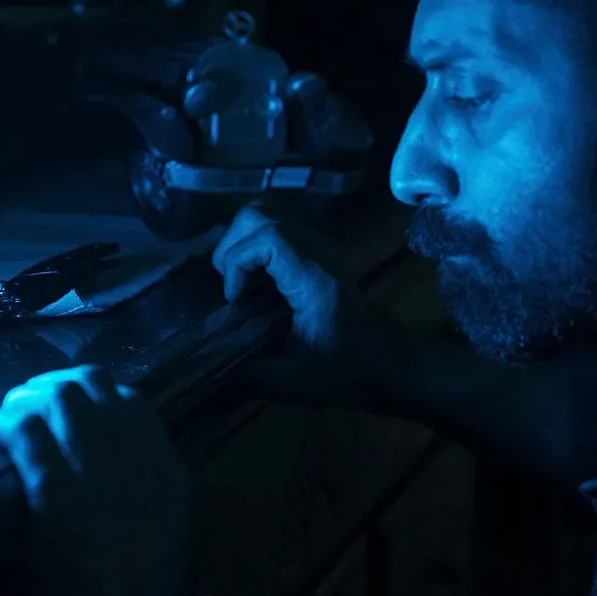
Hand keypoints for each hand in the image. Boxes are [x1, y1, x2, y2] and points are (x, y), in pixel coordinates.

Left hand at [0, 365, 191, 595]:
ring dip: (21, 405)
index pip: (129, 398)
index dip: (90, 393)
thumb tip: (118, 454)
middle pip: (87, 385)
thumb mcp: (165, 527)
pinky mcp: (55, 488)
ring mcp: (97, 465)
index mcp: (165, 465)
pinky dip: (0, 431)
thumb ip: (147, 484)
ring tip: (3, 427)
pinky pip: (23, 433)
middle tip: (24, 410)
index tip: (64, 408)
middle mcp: (136, 453)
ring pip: (53, 398)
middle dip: (48, 390)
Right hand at [211, 203, 413, 408]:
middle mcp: (316, 251)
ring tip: (237, 281)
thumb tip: (209, 377)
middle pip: (261, 214)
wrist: (387, 359)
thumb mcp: (297, 381)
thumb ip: (253, 377)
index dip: (237, 259)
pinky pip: (276, 229)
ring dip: (241, 242)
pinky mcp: (316, 251)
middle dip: (232, 246)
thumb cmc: (347, 369)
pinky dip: (254, 245)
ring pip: (267, 215)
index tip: (234, 297)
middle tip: (230, 286)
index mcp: (312, 277)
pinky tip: (254, 281)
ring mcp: (318, 246)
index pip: (267, 236)